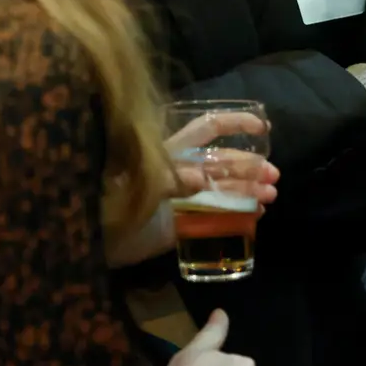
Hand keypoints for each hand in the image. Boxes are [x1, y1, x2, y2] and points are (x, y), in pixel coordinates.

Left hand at [105, 113, 277, 268]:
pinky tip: (257, 214)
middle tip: (273, 176)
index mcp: (171, 153)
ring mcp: (186, 198)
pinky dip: (240, 214)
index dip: (236, 123)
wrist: (92, 241)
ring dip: (250, 189)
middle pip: (225, 161)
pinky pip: (219, 216)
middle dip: (251, 165)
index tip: (263, 127)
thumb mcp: (136, 186)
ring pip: (226, 188)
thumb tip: (202, 177)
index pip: (208, 129)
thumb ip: (168, 179)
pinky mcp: (186, 224)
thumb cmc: (107, 203)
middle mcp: (183, 171)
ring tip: (271, 196)